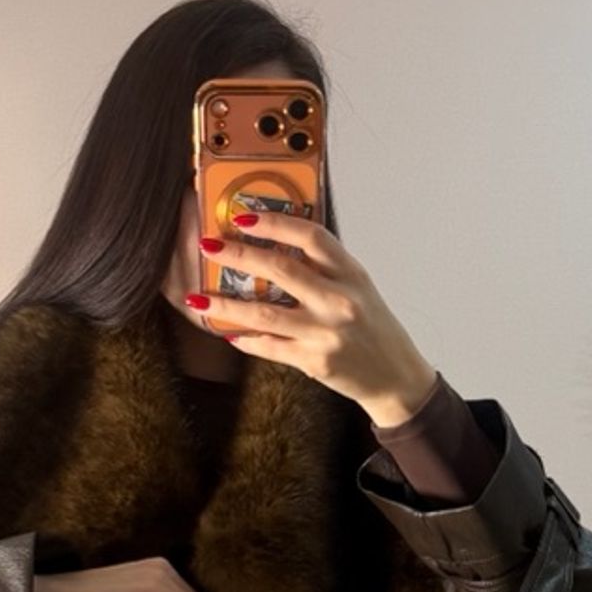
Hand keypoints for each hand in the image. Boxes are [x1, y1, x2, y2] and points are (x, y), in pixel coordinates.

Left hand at [185, 206, 440, 426]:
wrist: (394, 377)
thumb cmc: (372, 326)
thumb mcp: (357, 287)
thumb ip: (324, 267)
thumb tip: (277, 241)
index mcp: (351, 273)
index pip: (311, 236)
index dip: (275, 222)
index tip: (244, 214)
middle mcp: (339, 300)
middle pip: (281, 269)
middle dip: (239, 255)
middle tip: (208, 246)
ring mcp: (325, 333)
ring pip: (266, 313)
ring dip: (227, 304)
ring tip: (198, 297)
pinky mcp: (314, 362)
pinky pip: (270, 347)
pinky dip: (246, 339)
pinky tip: (226, 332)